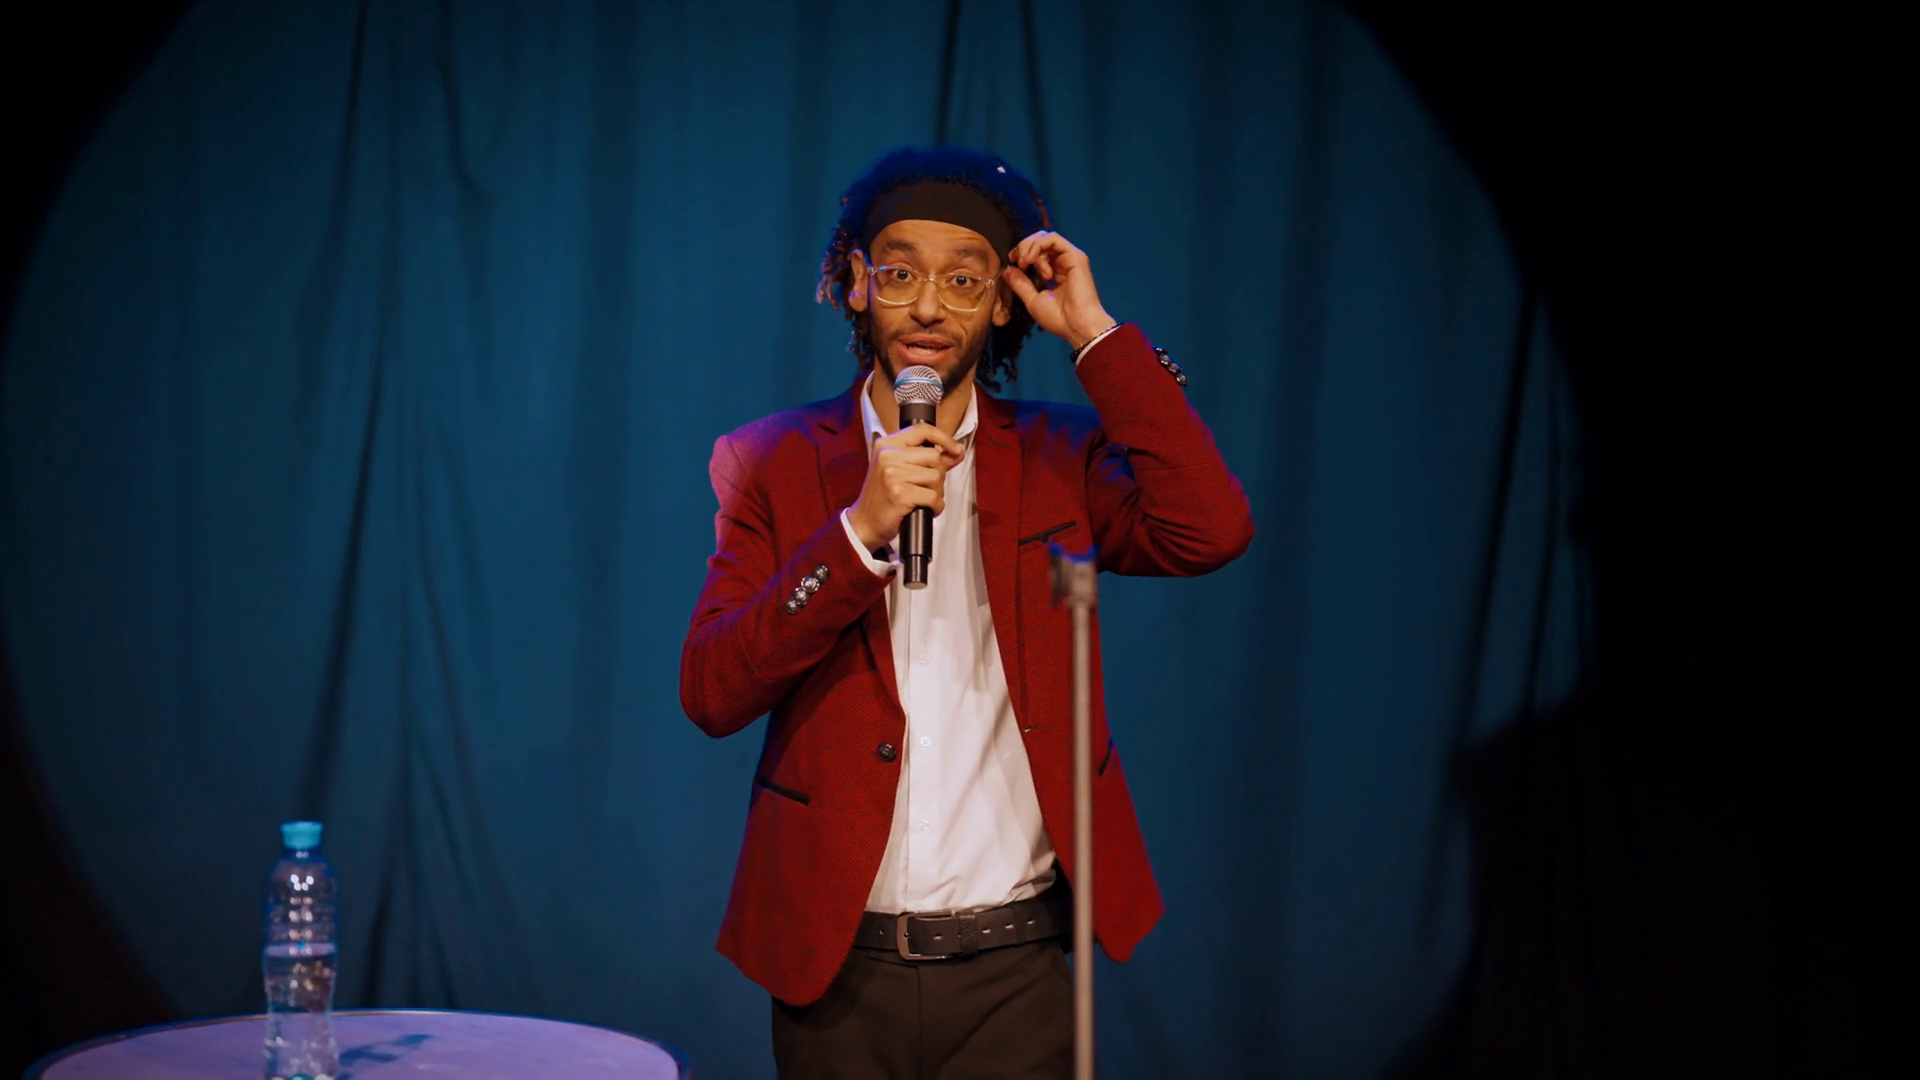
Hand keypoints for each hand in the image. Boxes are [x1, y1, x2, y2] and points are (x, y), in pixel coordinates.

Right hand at [847, 423, 966, 549]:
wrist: (865, 522)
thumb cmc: (884, 497)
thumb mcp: (900, 470)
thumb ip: (929, 460)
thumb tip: (958, 451)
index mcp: (887, 445)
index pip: (921, 430)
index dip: (943, 438)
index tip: (955, 450)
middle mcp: (888, 455)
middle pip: (934, 456)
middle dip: (938, 475)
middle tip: (926, 487)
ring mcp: (892, 474)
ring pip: (936, 477)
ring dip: (937, 492)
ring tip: (922, 499)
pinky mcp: (899, 494)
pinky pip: (933, 497)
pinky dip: (935, 506)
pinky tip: (925, 509)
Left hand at [1001, 231, 1117, 350]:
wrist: (1077, 325)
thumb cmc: (1058, 318)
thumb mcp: (1032, 300)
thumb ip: (1020, 284)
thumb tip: (1008, 270)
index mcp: (1054, 273)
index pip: (1037, 253)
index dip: (1022, 252)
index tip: (1012, 261)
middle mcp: (1062, 263)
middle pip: (1041, 241)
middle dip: (1024, 246)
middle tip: (1017, 260)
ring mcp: (1069, 258)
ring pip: (1045, 238)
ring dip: (1030, 247)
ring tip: (1025, 263)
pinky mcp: (1075, 256)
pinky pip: (1053, 239)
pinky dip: (1038, 245)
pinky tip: (1030, 259)